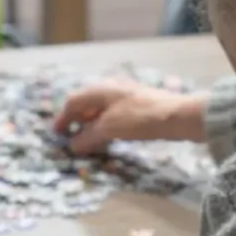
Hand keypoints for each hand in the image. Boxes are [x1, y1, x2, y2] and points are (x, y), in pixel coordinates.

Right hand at [53, 80, 207, 155]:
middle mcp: (111, 90)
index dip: (63, 119)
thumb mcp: (110, 128)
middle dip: (76, 121)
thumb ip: (89, 136)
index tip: (57, 135)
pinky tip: (107, 138)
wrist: (178, 117)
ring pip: (100, 111)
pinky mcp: (137, 108)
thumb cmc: (140, 119)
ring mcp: (125, 98)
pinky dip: (104, 127)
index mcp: (101, 90)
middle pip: (86, 105)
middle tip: (70, 139)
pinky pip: (113, 116)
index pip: (73, 102)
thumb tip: (73, 145)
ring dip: (90, 126)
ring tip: (86, 142)